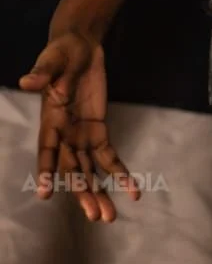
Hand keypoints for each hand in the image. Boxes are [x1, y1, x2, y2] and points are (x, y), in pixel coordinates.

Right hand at [18, 31, 140, 222]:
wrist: (80, 47)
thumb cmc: (61, 53)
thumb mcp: (53, 60)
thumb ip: (43, 73)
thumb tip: (27, 80)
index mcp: (49, 121)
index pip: (46, 150)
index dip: (45, 171)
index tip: (45, 194)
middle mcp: (64, 135)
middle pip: (72, 169)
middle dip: (82, 193)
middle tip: (94, 215)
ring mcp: (81, 136)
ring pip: (90, 171)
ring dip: (99, 193)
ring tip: (109, 216)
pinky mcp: (98, 131)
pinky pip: (109, 156)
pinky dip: (119, 173)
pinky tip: (131, 189)